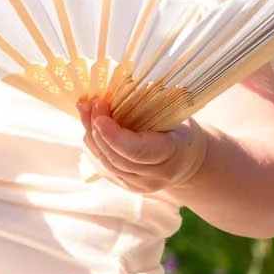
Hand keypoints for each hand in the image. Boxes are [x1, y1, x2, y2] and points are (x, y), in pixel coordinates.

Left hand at [80, 100, 207, 195]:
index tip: (99, 114)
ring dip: (91, 137)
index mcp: (172, 153)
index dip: (113, 135)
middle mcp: (155, 176)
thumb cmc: (178, 129)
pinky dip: (93, 147)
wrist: (188, 160)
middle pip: (116, 157)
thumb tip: (115, 86)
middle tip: (88, 104)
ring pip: (106, 163)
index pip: (137, 151)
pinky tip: (89, 129)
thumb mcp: (172, 113)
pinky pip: (104, 167)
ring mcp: (140, 185)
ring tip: (85, 111)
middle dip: (97, 130)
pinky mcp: (128, 187)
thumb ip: (147, 105)